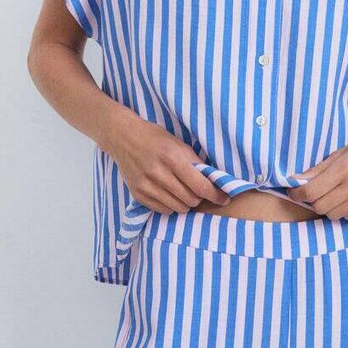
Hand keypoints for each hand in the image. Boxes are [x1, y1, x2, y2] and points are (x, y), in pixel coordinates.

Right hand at [103, 106, 230, 213]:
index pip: (201, 186)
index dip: (215, 195)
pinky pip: (164, 210)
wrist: (123, 137)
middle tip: (197, 190)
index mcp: (172, 158)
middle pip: (191, 200)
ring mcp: (147, 186)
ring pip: (179, 208)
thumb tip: (214, 181)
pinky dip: (171, 206)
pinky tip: (169, 194)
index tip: (224, 199)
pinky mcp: (139, 195)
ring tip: (182, 191)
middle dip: (199, 198)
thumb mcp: (178, 144)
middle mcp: (159, 174)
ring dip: (186, 203)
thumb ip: (195, 163)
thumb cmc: (155, 138)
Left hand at [287, 125, 347, 218]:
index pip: (312, 192)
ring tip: (333, 194)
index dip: (298, 194)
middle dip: (312, 202)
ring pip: (334, 215)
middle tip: (313, 193)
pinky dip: (344, 210)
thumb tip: (297, 180)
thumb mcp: (343, 151)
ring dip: (328, 207)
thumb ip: (320, 168)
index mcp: (345, 168)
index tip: (294, 192)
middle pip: (320, 207)